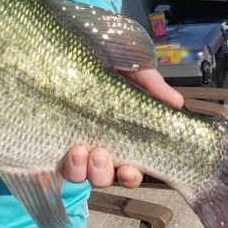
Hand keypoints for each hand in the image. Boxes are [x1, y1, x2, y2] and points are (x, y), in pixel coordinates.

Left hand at [63, 68, 183, 188]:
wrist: (64, 51)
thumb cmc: (103, 63)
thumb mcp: (131, 68)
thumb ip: (152, 84)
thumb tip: (176, 102)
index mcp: (120, 136)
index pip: (130, 167)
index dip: (131, 176)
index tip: (129, 170)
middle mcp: (97, 146)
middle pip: (104, 176)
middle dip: (103, 173)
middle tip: (100, 154)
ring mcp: (73, 146)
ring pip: (80, 175)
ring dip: (82, 170)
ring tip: (79, 151)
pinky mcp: (51, 143)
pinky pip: (57, 165)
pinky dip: (64, 165)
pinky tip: (67, 151)